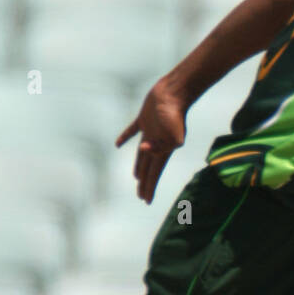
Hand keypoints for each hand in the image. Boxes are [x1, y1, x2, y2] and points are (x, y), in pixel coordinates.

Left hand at [116, 75, 188, 204]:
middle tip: (141, 197)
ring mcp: (150, 132)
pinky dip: (125, 138)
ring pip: (142, 154)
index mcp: (163, 150)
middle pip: (148, 168)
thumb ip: (163, 146)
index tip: (147, 201)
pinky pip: (132, 132)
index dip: (150, 188)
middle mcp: (156, 144)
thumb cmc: (175, 112)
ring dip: (139, 166)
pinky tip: (118, 144)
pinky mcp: (144, 119)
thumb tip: (144, 150)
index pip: (155, 174)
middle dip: (145, 183)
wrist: (175, 92)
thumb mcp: (175, 133)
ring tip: (136, 178)